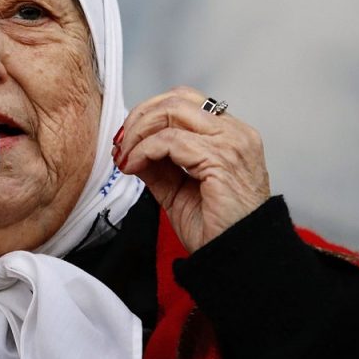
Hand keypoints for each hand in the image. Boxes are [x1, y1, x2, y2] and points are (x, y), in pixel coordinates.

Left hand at [113, 86, 269, 251]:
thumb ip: (158, 165)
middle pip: (177, 99)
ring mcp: (231, 143)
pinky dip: (143, 150)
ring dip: (138, 132)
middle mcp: (235, 134)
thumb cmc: (218, 230)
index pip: (185, 102)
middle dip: (139, 117)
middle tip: (121, 144)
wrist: (237, 259)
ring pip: (171, 112)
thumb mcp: (178, 190)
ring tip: (125, 157)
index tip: (127, 138)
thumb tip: (132, 148)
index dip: (150, 114)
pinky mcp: (220, 159)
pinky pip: (169, 141)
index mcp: (231, 136)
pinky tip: (134, 166)